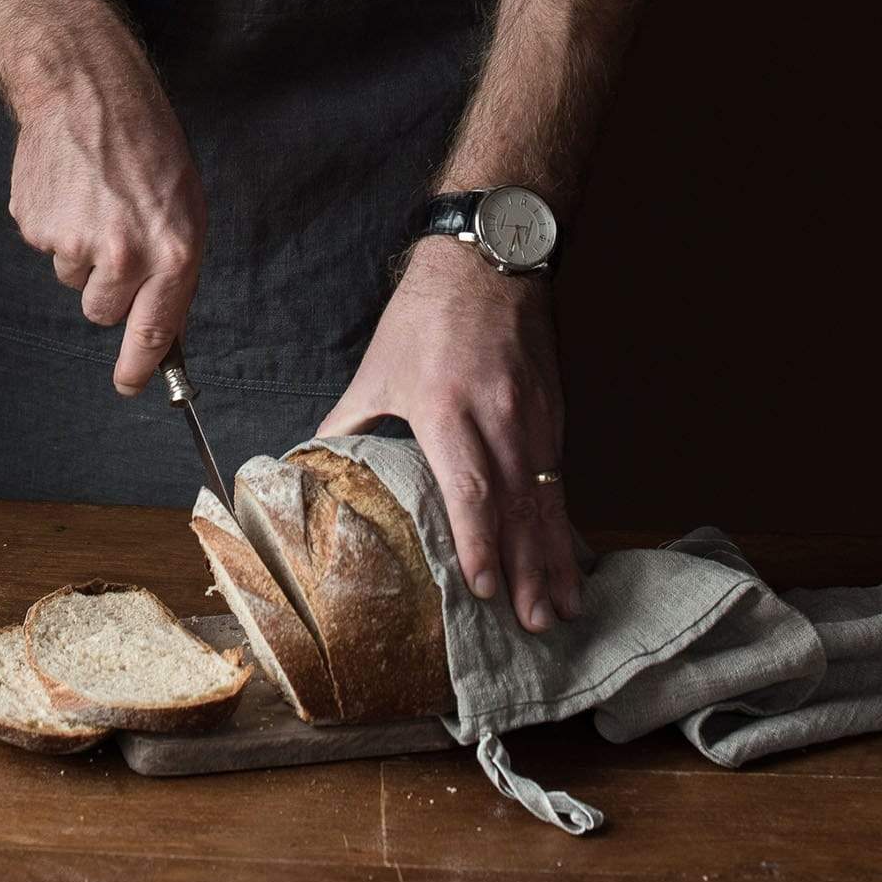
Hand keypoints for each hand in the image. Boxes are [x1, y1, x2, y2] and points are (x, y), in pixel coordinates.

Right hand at [6, 20, 206, 395]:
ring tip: (94, 199)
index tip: (129, 385)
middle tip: (115, 239)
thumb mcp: (185, 205)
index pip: (154, 331)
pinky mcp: (36, 228)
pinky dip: (57, 226)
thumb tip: (160, 324)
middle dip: (108, 290)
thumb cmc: (147, 144)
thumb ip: (174, 267)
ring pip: (74, 279)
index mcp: (172, 251)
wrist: (86, 92)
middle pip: (104, 312)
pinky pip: (48, 249)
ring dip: (83, 253)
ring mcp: (74, 243)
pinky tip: (70, 188)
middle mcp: (124, 255)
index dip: (139, 366)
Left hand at [313, 238, 580, 632]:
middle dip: (528, 569)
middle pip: (519, 505)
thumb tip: (315, 465)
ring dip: (555, 554)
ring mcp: (533, 412)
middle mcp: (498, 415)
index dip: (478, 543)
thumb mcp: (377, 369)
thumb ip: (350, 424)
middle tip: (534, 624)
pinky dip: (563, 518)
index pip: (470, 488)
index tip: (483, 590)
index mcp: (447, 407)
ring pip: (548, 495)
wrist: (487, 257)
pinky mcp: (554, 409)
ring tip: (562, 605)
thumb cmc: (425, 315)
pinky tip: (566, 553)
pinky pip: (559, 475)